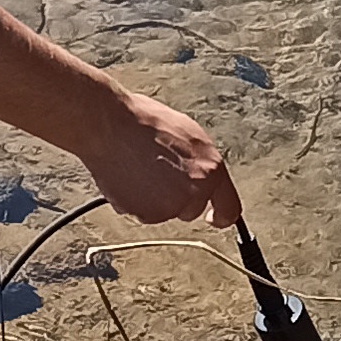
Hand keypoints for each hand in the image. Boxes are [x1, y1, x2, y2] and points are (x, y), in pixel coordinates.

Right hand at [79, 90, 237, 225]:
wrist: (110, 126)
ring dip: (154, 199)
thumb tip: (202, 173)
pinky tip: (128, 178)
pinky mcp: (146, 214)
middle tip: (158, 172)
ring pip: (165, 212)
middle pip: (191, 210)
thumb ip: (201, 162)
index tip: (214, 218)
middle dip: (178, 198)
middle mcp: (195, 191)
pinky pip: (142, 214)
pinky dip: (135, 202)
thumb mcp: (188, 134)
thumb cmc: (143, 122)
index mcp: (211, 169)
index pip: (229, 208)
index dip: (221, 216)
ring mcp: (170, 205)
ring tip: (140, 169)